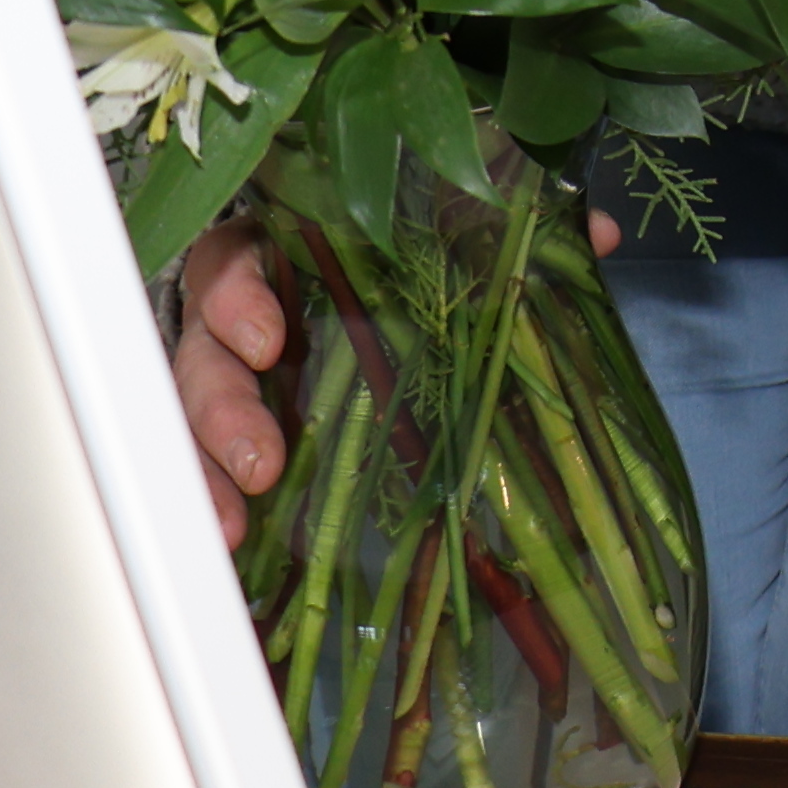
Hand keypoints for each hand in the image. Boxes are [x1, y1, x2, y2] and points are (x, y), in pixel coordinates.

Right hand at [171, 204, 623, 543]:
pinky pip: (205, 475)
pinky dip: (215, 512)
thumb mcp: (433, 248)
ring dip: (208, 476)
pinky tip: (234, 553)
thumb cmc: (385, 269)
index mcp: (274, 259)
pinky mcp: (225, 440)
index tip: (270, 336)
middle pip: (201, 357)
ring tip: (234, 530)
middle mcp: (231, 324)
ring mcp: (223, 384)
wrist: (339, 307)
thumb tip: (597, 234)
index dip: (241, 296)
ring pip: (190, 423)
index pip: (233, 263)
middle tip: (264, 461)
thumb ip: (502, 237)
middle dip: (224, 410)